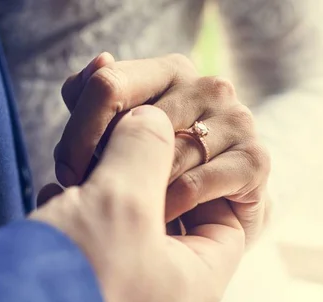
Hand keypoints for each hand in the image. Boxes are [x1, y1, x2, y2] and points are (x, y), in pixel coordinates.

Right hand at [31, 106, 244, 301]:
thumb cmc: (78, 280)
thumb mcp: (122, 198)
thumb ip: (144, 148)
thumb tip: (148, 120)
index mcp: (196, 282)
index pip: (226, 220)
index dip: (206, 176)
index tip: (176, 147)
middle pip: (170, 224)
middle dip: (142, 183)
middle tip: (119, 154)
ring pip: (125, 237)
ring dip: (104, 199)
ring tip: (79, 174)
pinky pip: (91, 255)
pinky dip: (77, 222)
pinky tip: (54, 200)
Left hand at [56, 53, 270, 244]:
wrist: (217, 212)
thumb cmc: (161, 169)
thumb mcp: (120, 132)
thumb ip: (101, 97)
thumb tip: (100, 60)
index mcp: (170, 71)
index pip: (108, 84)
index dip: (79, 131)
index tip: (67, 172)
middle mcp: (208, 87)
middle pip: (133, 123)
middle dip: (100, 167)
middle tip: (87, 199)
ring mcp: (237, 120)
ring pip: (164, 156)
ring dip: (137, 193)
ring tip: (125, 213)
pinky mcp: (255, 160)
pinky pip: (194, 185)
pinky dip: (169, 207)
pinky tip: (161, 221)